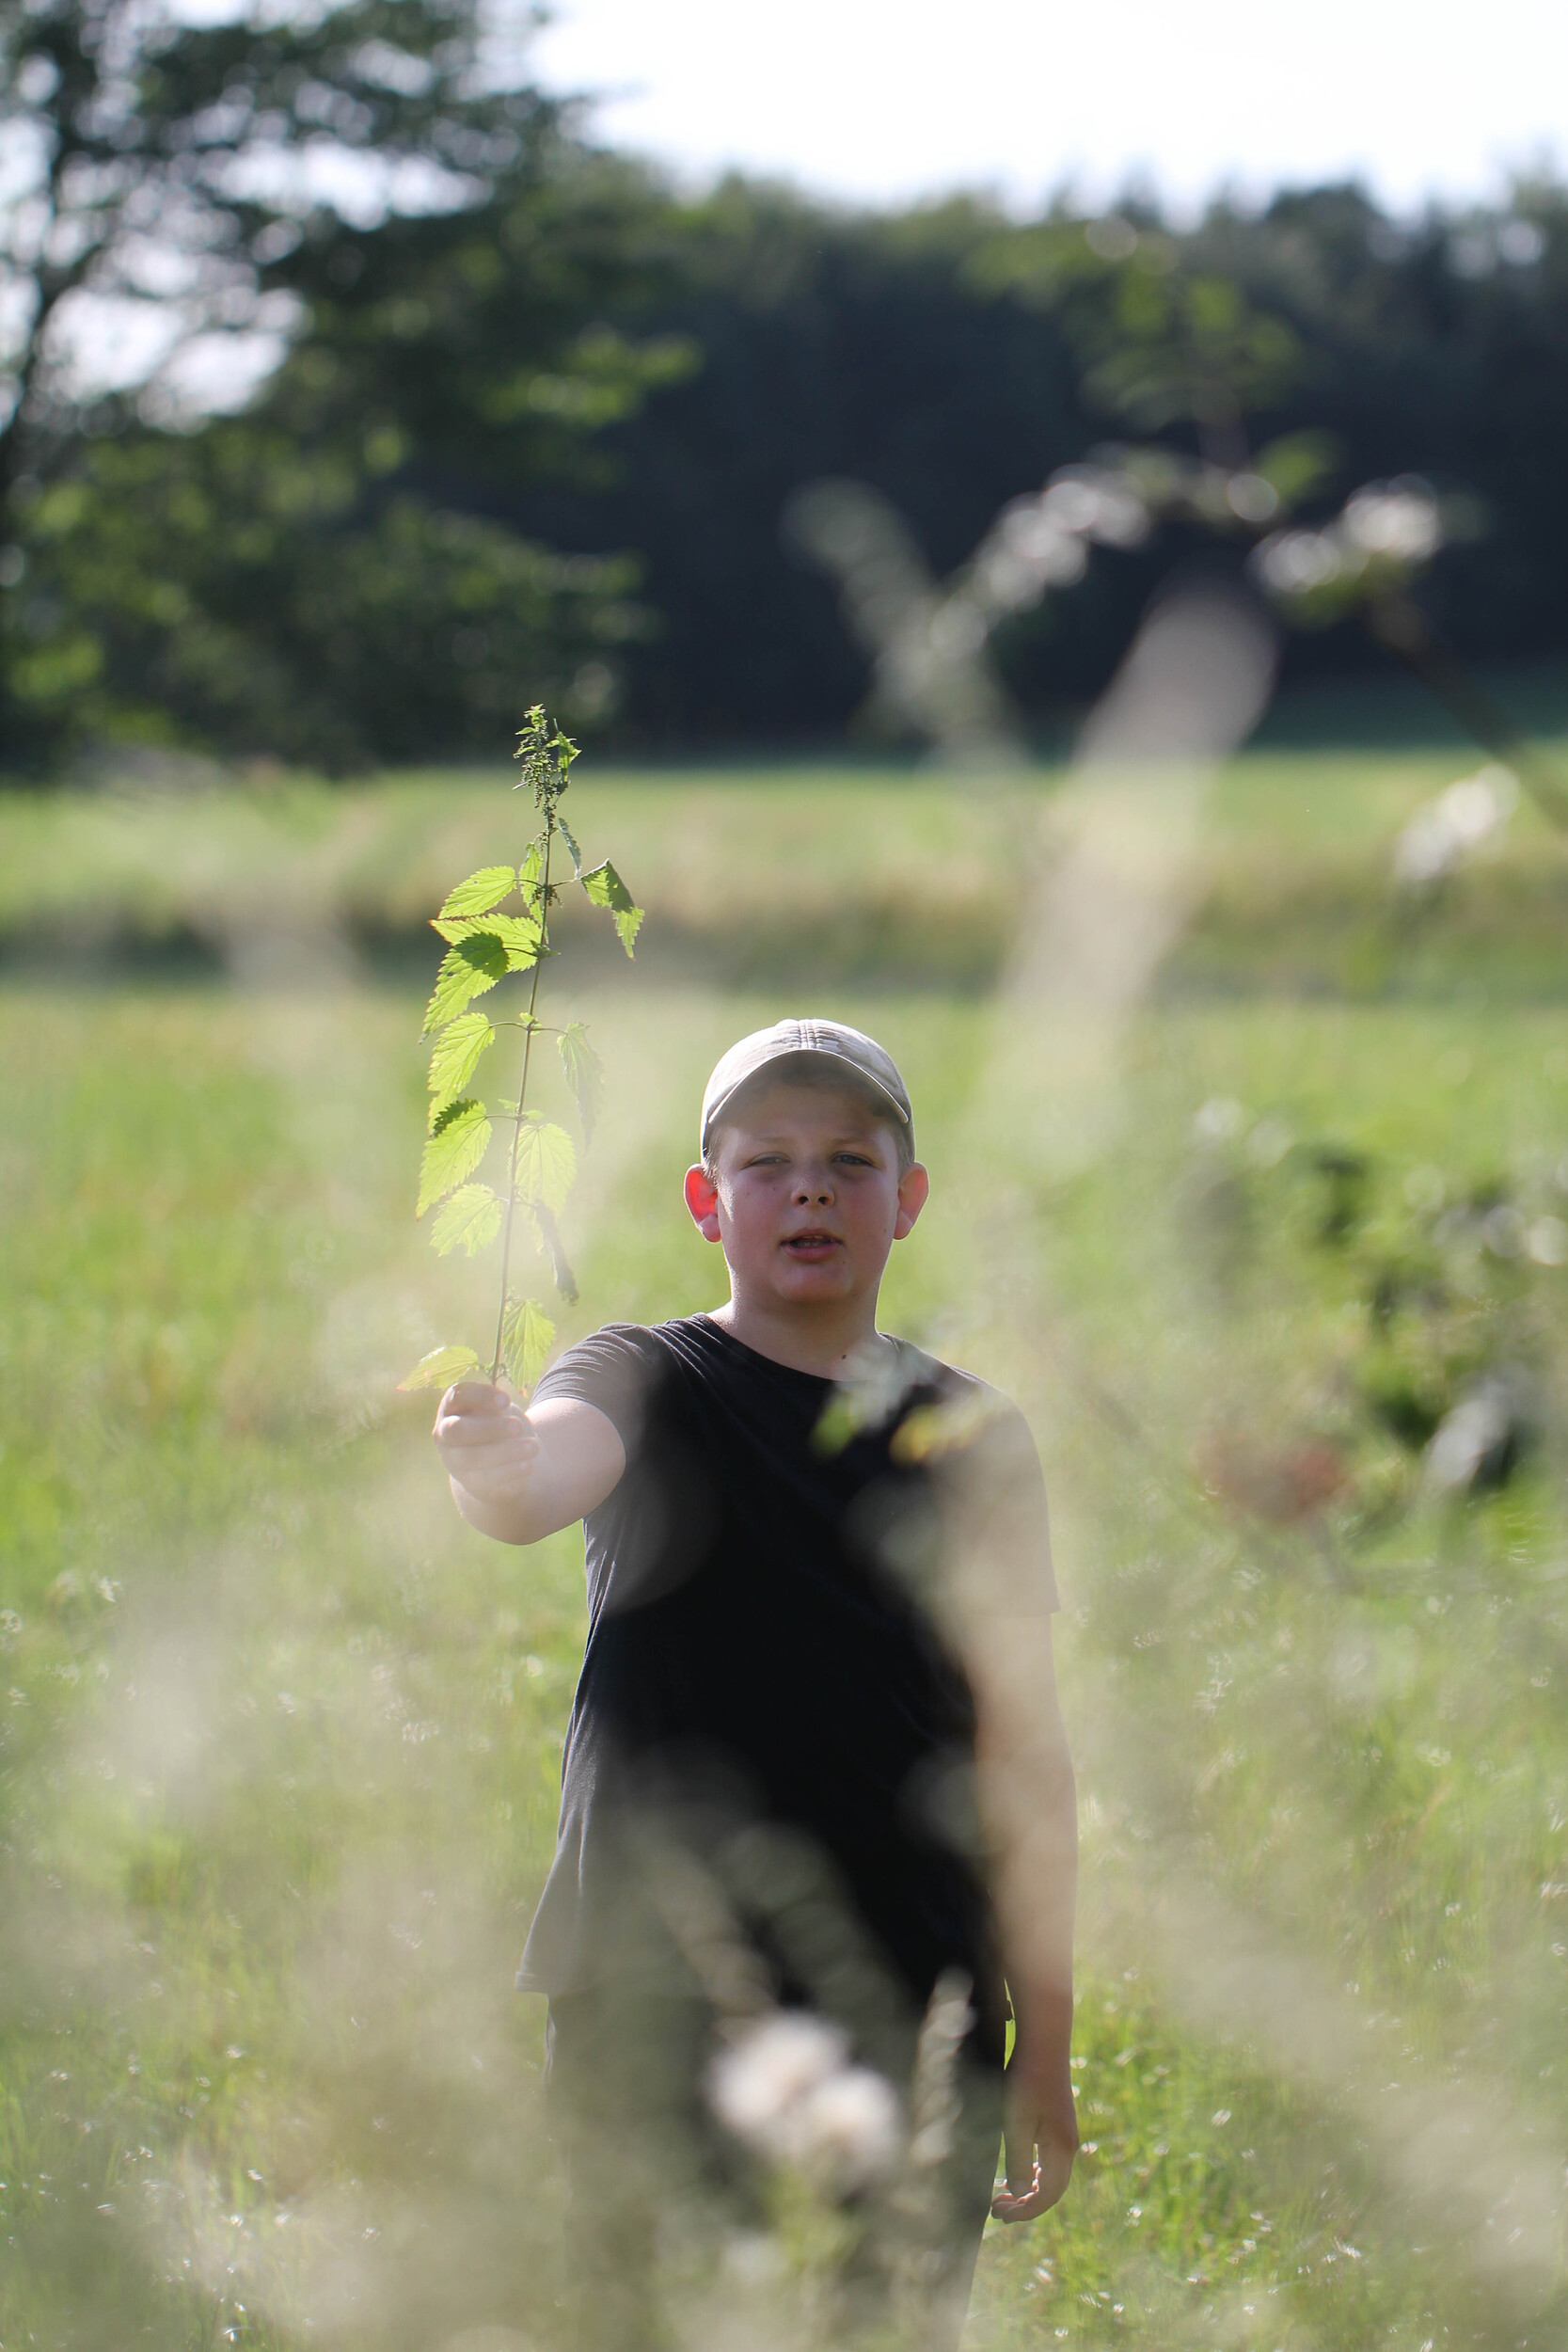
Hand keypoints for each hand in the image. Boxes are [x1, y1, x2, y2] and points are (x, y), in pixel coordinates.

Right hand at [433, 1380, 538, 1506]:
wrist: (499, 1459)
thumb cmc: (497, 1423)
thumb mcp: (498, 1409)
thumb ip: (495, 1407)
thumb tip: (500, 1410)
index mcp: (451, 1409)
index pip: (457, 1395)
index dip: (480, 1396)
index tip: (507, 1400)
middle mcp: (445, 1437)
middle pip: (458, 1431)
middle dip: (489, 1428)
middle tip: (518, 1426)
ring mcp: (455, 1463)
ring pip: (473, 1458)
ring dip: (505, 1452)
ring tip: (533, 1447)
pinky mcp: (471, 1485)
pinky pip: (486, 1482)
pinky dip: (509, 1473)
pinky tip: (528, 1465)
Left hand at [990, 2030, 1077, 2222]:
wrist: (1044, 2043)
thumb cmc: (1026, 2081)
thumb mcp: (1016, 2122)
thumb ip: (1019, 2160)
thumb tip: (1020, 2195)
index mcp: (1061, 2150)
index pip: (1047, 2196)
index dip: (1024, 2211)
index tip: (999, 2214)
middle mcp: (1069, 2146)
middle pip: (1051, 2191)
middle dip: (1025, 2205)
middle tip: (997, 2209)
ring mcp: (1066, 2135)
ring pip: (1052, 2177)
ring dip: (1029, 2191)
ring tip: (1002, 2196)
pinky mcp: (1058, 2125)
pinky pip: (1050, 2162)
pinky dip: (1034, 2175)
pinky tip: (1017, 2172)